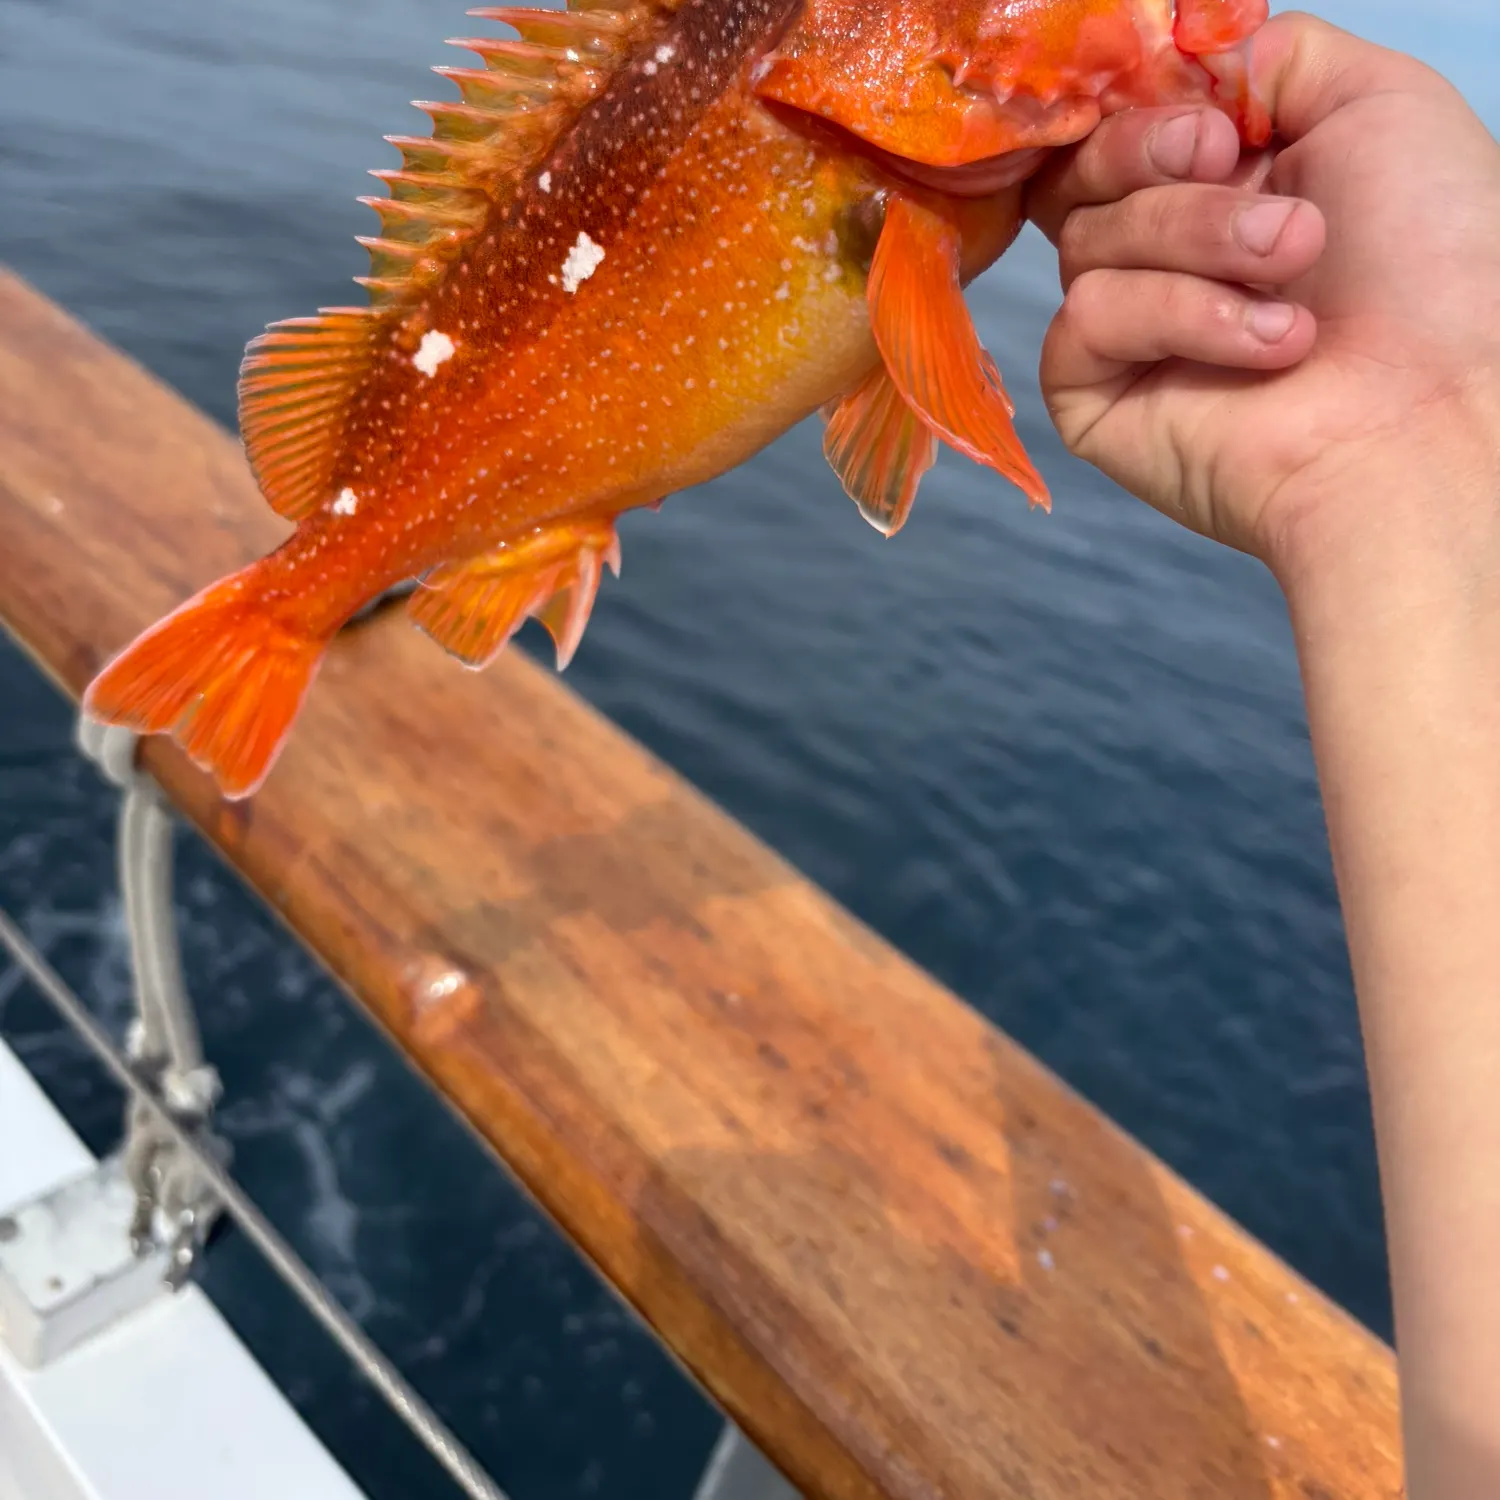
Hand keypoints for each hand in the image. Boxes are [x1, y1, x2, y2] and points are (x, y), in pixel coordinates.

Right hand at [1024, 12, 1499, 584]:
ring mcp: (1134, 332)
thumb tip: (1189, 70)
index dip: (1146, 111)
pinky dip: (1172, 317)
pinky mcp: (1097, 398)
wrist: (1428, 413)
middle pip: (1085, 171)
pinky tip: (1261, 348)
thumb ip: (1271, 59)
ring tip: (1291, 280)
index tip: (1212, 128)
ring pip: (1086, 241)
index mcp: (1229, 185)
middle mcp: (1174, 255)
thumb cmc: (1434, 273)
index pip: (1124, 124)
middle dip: (1153, 159)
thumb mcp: (1379, 104)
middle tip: (1227, 171)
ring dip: (1198, 243)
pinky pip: (1082, 320)